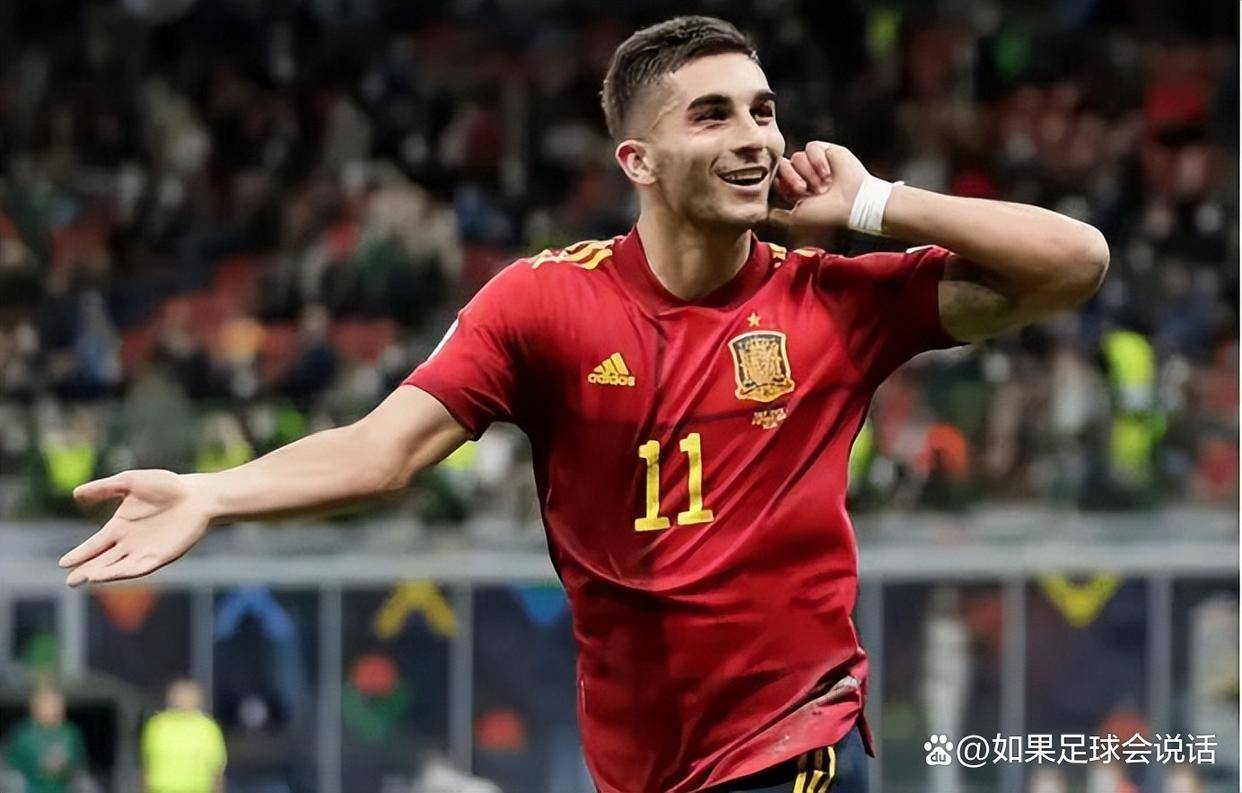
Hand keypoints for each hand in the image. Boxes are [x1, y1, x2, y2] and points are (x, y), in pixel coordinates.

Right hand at [59, 470, 214, 585]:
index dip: (80, 554)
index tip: (64, 563)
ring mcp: (145, 551)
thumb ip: (105, 488)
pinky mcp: (161, 556)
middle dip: (86, 571)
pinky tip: (112, 575)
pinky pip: (139, 568)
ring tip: (87, 577)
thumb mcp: (131, 482)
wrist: (199, 495)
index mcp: (119, 527)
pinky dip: (124, 572)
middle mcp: (129, 543)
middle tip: (70, 581)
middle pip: (103, 561)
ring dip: (104, 574)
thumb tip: (75, 493)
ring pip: (118, 567)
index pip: (94, 545)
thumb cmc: (167, 486)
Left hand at [768, 141, 870, 230]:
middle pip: (782, 165)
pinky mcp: (826, 150)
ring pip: (796, 157)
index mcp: (795, 188)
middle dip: (793, 179)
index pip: (776, 178)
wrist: (853, 203)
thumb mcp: (796, 218)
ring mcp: (813, 162)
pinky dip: (818, 161)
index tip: (795, 195)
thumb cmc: (827, 214)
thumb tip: (759, 214)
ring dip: (809, 173)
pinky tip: (829, 174)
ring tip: (824, 185)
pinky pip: (811, 147)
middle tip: (806, 191)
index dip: (782, 184)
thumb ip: (777, 216)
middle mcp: (803, 174)